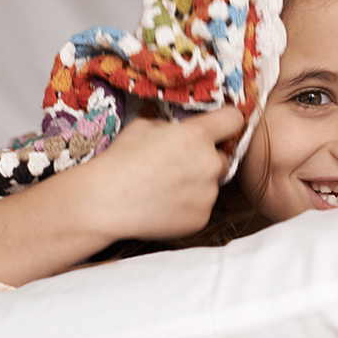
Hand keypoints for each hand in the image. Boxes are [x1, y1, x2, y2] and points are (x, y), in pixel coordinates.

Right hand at [84, 107, 244, 242]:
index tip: (221, 126)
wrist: (104, 202)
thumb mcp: (144, 126)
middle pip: (223, 157)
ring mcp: (208, 194)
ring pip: (211, 184)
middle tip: (178, 166)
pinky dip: (188, 206)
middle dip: (206, 159)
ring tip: (164, 188)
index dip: (227, 120)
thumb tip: (182, 131)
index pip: (234, 119)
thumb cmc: (120, 160)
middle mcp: (210, 163)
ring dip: (196, 184)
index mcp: (198, 136)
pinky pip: (201, 207)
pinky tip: (163, 205)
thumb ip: (173, 127)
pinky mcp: (202, 218)